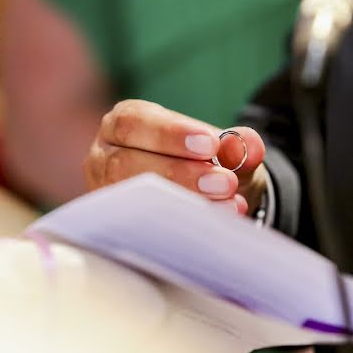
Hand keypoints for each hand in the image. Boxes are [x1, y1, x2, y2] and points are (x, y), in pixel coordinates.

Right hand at [84, 100, 267, 213]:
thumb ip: (236, 145)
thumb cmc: (202, 162)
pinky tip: (211, 227)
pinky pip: (138, 229)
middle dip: (178, 174)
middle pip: (126, 163)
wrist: (201, 194)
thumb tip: (249, 144)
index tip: (210, 145)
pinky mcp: (115, 225)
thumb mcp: (223, 150)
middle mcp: (103, 156)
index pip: (135, 123)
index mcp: (123, 123)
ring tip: (227, 205)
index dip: (170, 134)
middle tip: (224, 182)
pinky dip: (178, 228)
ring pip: (130, 199)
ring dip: (181, 202)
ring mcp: (105, 194)